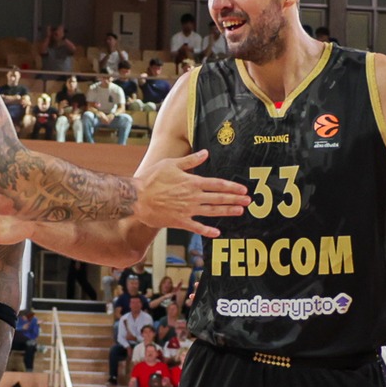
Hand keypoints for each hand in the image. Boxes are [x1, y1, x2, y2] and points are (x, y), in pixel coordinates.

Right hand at [131, 149, 250, 238]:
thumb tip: (205, 153)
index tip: (243, 190)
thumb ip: (191, 160)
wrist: (137, 197)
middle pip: (219, 198)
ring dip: (227, 212)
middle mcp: (193, 197)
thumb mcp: (171, 164)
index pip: (217, 184)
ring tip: (239, 212)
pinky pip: (197, 227)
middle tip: (248, 202)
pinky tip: (217, 232)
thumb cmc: (152, 179)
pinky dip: (208, 231)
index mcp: (192, 182)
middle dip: (235, 200)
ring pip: (212, 212)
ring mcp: (188, 210)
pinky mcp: (180, 222)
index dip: (232, 187)